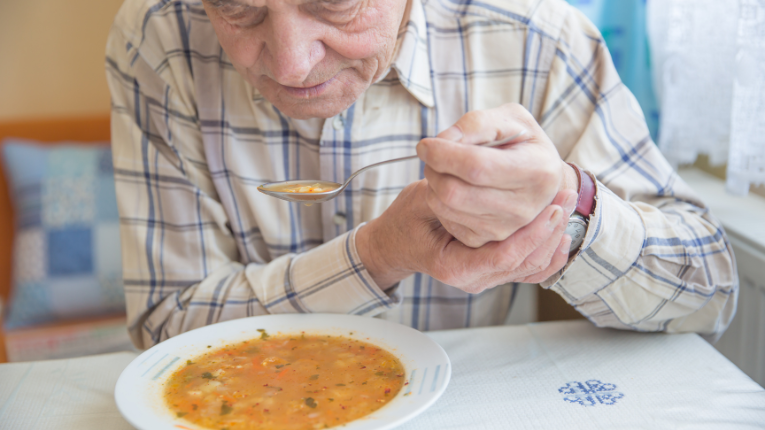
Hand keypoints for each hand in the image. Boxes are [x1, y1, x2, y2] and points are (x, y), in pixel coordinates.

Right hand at [355, 180, 574, 292]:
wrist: (397, 242)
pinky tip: (563, 233)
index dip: (533, 231)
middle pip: (525, 263)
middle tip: (568, 196)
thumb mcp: (418, 200)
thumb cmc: (406, 220)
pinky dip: (549, 254)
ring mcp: (485, 279)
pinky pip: (529, 271)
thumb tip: (476, 175)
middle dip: (552, 230)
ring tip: (569, 206)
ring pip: (532, 268)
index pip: (504, 255)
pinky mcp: (494, 272)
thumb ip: (446, 193)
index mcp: (453, 267)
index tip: (553, 205)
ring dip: (555, 237)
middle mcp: (473, 280)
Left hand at [416, 103, 579, 247]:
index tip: (424, 144)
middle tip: (433, 156)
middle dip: (433, 168)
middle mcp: (525, 208)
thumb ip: (475, 124)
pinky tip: (453, 188)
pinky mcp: (487, 241)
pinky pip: (447, 221)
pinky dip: (440, 201)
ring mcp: (507, 229)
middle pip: (455, 191)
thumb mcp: (508, 119)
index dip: (442, 154)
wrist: (537, 176)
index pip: (476, 166)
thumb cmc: (520, 143)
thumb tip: (442, 142)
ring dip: (433, 184)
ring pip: (446, 207)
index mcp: (538, 172)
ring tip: (443, 170)